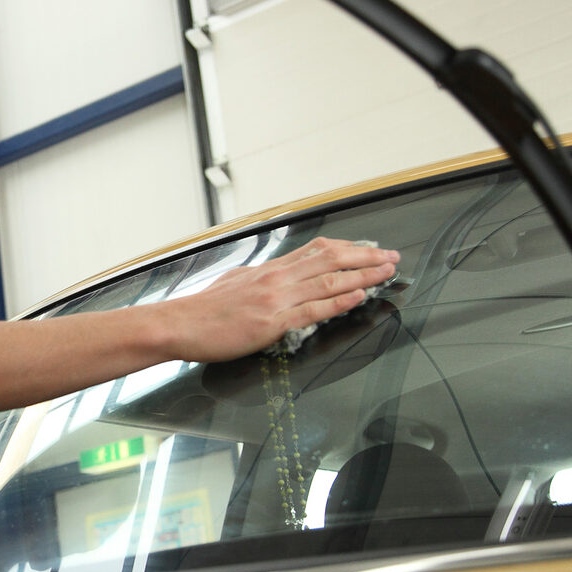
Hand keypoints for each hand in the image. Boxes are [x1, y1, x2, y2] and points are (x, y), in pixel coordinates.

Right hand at [165, 237, 397, 362]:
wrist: (180, 323)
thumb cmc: (204, 309)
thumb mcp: (234, 282)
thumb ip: (259, 278)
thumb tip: (273, 277)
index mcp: (269, 269)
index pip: (317, 251)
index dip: (349, 247)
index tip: (369, 248)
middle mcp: (277, 278)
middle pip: (331, 259)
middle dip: (366, 257)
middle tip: (391, 256)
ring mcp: (276, 299)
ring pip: (329, 281)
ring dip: (363, 275)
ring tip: (387, 272)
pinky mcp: (273, 322)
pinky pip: (314, 310)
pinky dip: (339, 301)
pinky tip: (359, 295)